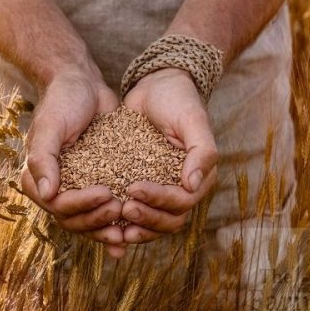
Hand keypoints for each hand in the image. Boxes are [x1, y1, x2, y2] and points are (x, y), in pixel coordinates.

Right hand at [21, 67, 126, 257]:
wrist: (83, 83)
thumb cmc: (62, 101)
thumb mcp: (50, 126)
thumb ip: (43, 159)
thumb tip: (47, 194)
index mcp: (38, 177)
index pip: (58, 205)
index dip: (81, 206)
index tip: (106, 193)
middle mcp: (56, 186)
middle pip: (73, 219)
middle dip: (96, 219)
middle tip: (119, 207)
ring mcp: (77, 186)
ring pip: (89, 219)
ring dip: (107, 225)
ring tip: (128, 223)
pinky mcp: (98, 180)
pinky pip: (104, 206)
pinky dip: (116, 221)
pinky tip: (131, 231)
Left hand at [122, 67, 217, 243]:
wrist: (155, 85)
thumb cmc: (178, 99)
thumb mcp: (192, 120)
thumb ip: (201, 152)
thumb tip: (192, 185)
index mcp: (198, 175)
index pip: (182, 201)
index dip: (159, 201)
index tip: (133, 188)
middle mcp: (181, 186)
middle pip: (169, 219)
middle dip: (147, 218)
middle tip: (123, 208)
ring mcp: (161, 186)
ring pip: (153, 220)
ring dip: (137, 225)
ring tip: (115, 220)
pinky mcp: (141, 181)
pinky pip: (137, 207)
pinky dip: (125, 220)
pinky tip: (107, 221)